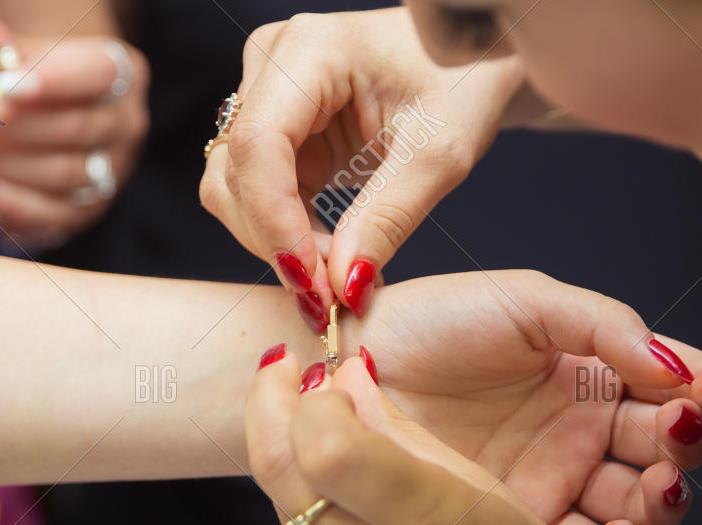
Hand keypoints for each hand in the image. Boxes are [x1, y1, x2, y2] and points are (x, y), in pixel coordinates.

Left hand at [0, 11, 148, 246]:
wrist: (47, 120)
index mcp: (122, 73)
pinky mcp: (85, 210)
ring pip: (60, 174)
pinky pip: (48, 213)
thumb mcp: (15, 55)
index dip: (52, 81)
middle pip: (72, 128)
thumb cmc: (30, 81)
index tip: (2, 84)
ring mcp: (112, 173)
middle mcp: (125, 125)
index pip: (97, 76)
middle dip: (5, 126)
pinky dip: (3, 200)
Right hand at [199, 8, 536, 327]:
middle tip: (331, 298)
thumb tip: (341, 286)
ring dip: (277, 244)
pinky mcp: (271, 127)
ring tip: (336, 277)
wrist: (468, 58)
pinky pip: (255, 195)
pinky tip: (329, 255)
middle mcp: (272, 62)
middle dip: (276, 243)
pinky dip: (286, 235)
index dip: (275, 223)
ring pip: (233, 190)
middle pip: (236, 174)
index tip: (312, 284)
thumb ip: (388, 219)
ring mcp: (264, 93)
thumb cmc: (462, 83)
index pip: (260, 146)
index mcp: (311, 49)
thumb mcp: (439, 155)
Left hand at [244, 340, 620, 524]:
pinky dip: (323, 520)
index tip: (318, 371)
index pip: (325, 443)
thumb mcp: (488, 497)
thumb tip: (346, 380)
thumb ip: (407, 438)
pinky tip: (356, 512)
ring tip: (332, 440)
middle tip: (277, 371)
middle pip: (280, 471)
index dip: (312, 397)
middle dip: (268, 408)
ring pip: (289, 512)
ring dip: (300, 467)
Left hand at [335, 269, 701, 524]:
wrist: (347, 366)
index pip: (668, 390)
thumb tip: (677, 366)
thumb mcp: (526, 302)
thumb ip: (604, 324)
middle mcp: (578, 433)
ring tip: (656, 486)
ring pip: (633, 505)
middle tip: (678, 434)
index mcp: (589, 375)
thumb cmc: (430, 321)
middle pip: (662, 452)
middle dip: (685, 446)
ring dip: (660, 499)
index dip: (700, 392)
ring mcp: (550, 484)